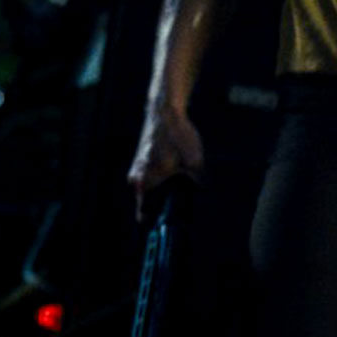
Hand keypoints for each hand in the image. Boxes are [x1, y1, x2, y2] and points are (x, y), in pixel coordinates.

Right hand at [128, 103, 203, 222]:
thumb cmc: (177, 136)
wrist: (165, 112)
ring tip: (180, 177)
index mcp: (147, 183)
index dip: (156, 221)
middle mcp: (137, 179)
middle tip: (181, 196)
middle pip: (149, 201)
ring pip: (149, 187)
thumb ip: (197, 181)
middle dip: (164, 202)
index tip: (167, 224)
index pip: (144, 215)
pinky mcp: (139, 160)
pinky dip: (160, 175)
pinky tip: (174, 165)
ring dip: (162, 187)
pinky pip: (149, 176)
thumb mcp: (194, 161)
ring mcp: (136, 169)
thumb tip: (200, 191)